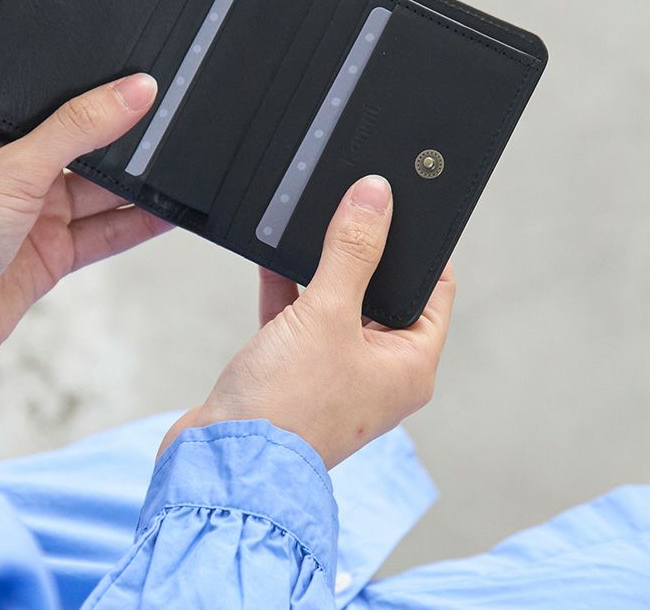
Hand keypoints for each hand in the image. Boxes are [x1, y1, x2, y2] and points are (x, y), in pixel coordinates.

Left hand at [0, 74, 170, 387]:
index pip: (61, 102)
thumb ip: (78, 129)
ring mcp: (36, 214)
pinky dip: (137, 225)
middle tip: (177, 125)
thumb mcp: (15, 168)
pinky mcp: (51, 254)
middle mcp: (18, 169)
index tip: (148, 83)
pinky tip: (168, 213)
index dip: (103, 93)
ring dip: (139, 186)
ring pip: (102, 193)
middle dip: (130, 142)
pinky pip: (104, 234)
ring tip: (183, 167)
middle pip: (89, 148)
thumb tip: (132, 92)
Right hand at [159, 175, 454, 468]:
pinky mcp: (293, 371)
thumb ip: (352, 250)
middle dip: (361, 249)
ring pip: (335, 301)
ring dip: (319, 266)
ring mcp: (334, 372)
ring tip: (309, 223)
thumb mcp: (328, 313)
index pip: (433, 289)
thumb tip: (376, 196)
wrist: (221, 460)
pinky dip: (287, 286)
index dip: (421, 245)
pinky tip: (272, 255)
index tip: (404, 204)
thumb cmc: (287, 408)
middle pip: (381, 291)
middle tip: (351, 204)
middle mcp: (378, 371)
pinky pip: (297, 315)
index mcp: (409, 365)